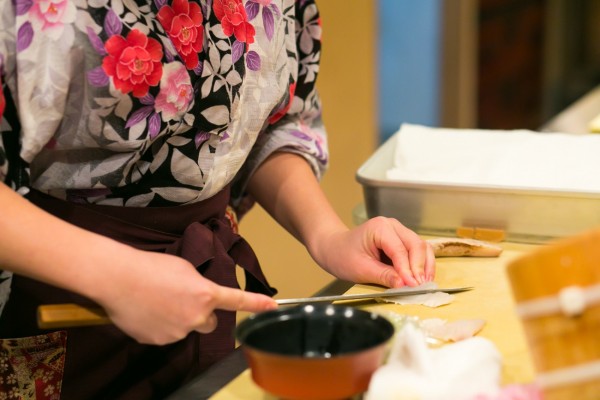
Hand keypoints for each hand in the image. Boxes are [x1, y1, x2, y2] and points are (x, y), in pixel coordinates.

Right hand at [0, 183, 276, 344]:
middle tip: (181, 299)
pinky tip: (147, 312)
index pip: (237, 301)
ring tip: (157, 301)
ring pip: (186, 329)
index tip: (274, 306)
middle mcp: (196, 317)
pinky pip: (166, 335)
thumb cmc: (152, 266)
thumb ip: (199, 285)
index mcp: (206, 294)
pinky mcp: (158, 342)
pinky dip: (160, 326)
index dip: (257, 305)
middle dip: (201, 314)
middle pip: (209, 322)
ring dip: (179, 319)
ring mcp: (177, 332)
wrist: (119, 278)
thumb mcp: (184, 268)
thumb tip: (199, 295)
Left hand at [311, 216, 434, 287]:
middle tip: (421, 286)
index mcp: (380, 228)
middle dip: (420, 267)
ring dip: (425, 266)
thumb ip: (384, 276)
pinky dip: (421, 264)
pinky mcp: (401, 241)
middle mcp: (392, 226)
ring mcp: (398, 232)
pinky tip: (421, 278)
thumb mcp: (361, 269)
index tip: (413, 285)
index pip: (400, 250)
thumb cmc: (343, 255)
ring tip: (425, 283)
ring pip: (421, 247)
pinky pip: (417, 251)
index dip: (408, 269)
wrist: (334, 248)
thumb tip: (405, 285)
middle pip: (416, 245)